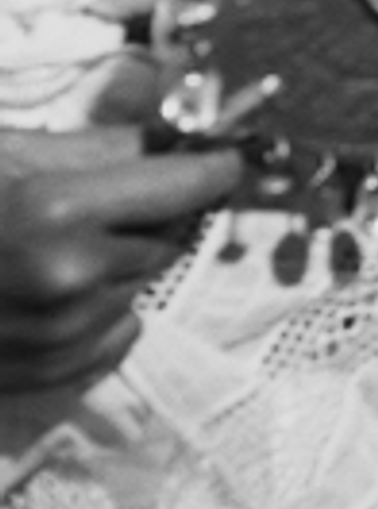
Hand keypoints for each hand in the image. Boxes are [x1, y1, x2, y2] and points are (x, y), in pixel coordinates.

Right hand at [0, 124, 243, 392]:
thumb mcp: (6, 156)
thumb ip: (99, 145)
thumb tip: (179, 132)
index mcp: (58, 210)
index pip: (187, 183)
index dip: (211, 165)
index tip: (224, 154)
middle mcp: (72, 278)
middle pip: (171, 233)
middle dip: (151, 213)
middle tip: (100, 200)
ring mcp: (63, 336)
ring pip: (145, 281)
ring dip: (121, 262)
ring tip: (55, 248)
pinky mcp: (52, 375)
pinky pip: (123, 331)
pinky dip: (103, 310)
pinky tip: (50, 293)